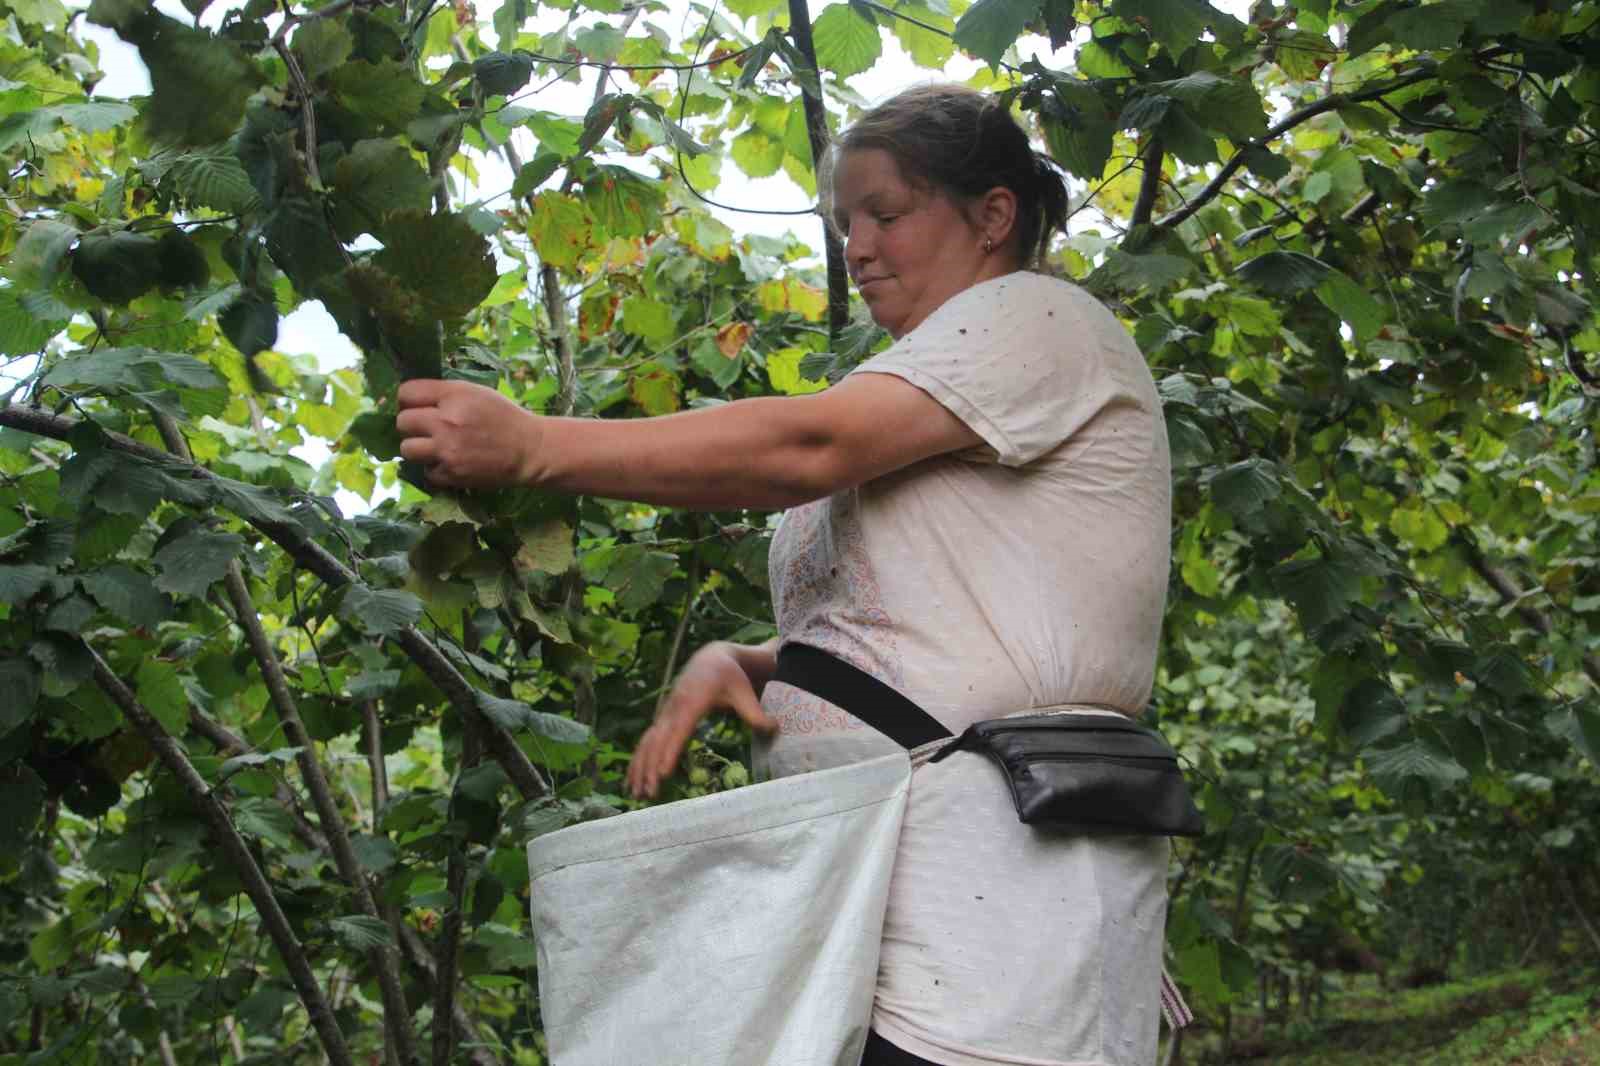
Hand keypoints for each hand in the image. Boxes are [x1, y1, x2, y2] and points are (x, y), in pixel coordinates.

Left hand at [395, 379, 541, 489]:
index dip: (408, 400)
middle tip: (426, 429)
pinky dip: (435, 468)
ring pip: (407, 449)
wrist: (530, 450)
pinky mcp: (452, 474)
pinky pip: (426, 471)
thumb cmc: (505, 418)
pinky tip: (450, 462)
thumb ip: (445, 394)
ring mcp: (447, 450)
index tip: (417, 406)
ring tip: (434, 447)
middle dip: (411, 425)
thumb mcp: (477, 393)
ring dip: (417, 448)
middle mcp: (446, 421)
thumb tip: (412, 400)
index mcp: (454, 395)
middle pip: (402, 422)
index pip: (406, 393)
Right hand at [626, 643, 777, 799]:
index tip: (663, 773)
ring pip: (647, 743)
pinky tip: (633, 781)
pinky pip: (646, 742)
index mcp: (693, 701)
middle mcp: (674, 708)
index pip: (679, 731)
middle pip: (657, 741)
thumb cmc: (729, 677)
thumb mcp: (743, 691)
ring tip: (635, 794)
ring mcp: (665, 714)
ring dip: (639, 768)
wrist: (710, 659)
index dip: (669, 752)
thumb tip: (773, 729)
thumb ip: (754, 712)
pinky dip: (638, 761)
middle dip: (650, 768)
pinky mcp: (662, 719)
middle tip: (648, 794)